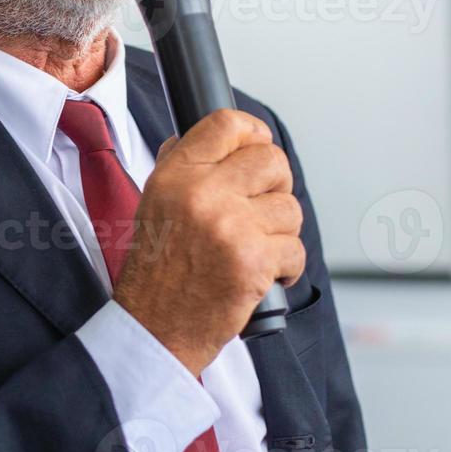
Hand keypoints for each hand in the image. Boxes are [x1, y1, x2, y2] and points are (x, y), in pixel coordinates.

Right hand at [112, 109, 305, 377]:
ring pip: (289, 207)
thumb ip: (182, 166)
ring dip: (281, 231)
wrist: (155, 327)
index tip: (258, 146)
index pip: (227, 124)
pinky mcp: (253, 261)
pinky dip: (287, 266)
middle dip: (277, 183)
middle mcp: (202, 193)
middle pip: (271, 159)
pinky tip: (263, 273)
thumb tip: (217, 139)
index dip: (253, 132)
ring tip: (255, 248)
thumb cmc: (156, 269)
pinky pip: (296, 248)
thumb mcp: (154, 202)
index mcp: (176, 175)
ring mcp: (230, 226)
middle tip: (263, 206)